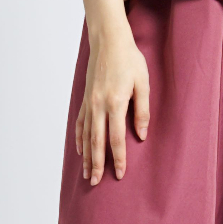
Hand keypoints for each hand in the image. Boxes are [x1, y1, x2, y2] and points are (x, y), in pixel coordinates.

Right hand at [76, 27, 150, 184]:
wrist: (109, 40)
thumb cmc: (129, 59)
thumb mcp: (142, 82)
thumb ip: (142, 110)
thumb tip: (141, 134)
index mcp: (115, 103)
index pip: (116, 138)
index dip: (118, 158)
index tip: (119, 174)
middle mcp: (99, 105)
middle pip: (97, 142)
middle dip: (97, 164)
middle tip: (96, 183)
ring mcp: (90, 102)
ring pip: (87, 135)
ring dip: (87, 156)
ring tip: (88, 173)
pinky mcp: (86, 98)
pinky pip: (81, 122)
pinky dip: (80, 138)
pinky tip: (80, 149)